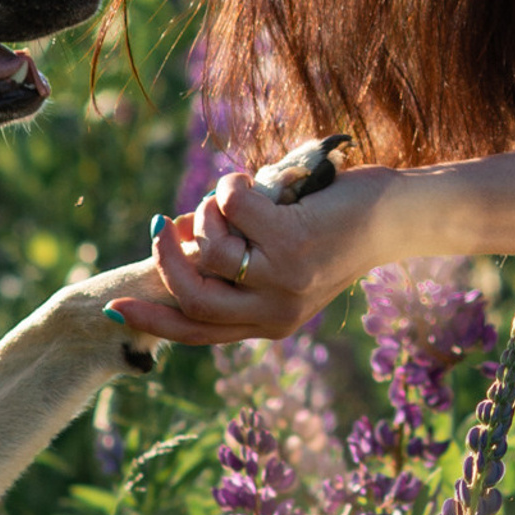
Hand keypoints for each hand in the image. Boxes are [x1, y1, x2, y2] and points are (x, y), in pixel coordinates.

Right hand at [104, 165, 395, 346]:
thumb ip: (244, 267)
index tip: (115, 307)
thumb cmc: (341, 229)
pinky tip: (255, 180)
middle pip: (190, 298)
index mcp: (271, 325)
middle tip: (163, 224)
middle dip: (166, 258)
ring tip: (233, 195)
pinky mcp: (290, 242)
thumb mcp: (290, 262)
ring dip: (208, 212)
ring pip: (208, 250)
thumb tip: (182, 241)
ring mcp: (282, 280)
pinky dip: (231, 187)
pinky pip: (230, 209)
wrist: (399, 217)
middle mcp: (275, 313)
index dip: (152, 320)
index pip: (197, 333)